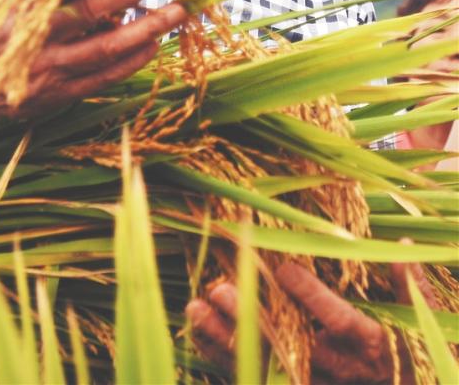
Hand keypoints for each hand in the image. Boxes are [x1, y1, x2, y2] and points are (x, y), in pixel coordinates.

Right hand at [0, 0, 185, 116]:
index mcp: (22, 4)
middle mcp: (36, 36)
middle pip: (93, 10)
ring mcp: (49, 68)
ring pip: (106, 47)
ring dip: (146, 28)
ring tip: (177, 11)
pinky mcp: (58, 94)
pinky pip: (104, 77)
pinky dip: (132, 60)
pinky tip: (154, 44)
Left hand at [187, 258, 434, 383]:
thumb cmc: (414, 359)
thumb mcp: (421, 326)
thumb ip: (410, 287)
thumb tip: (399, 244)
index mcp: (370, 347)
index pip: (339, 322)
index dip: (312, 298)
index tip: (284, 270)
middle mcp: (338, 371)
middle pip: (289, 345)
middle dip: (251, 318)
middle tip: (219, 288)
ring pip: (264, 365)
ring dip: (226, 339)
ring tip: (196, 307)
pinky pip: (256, 379)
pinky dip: (224, 359)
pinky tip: (199, 334)